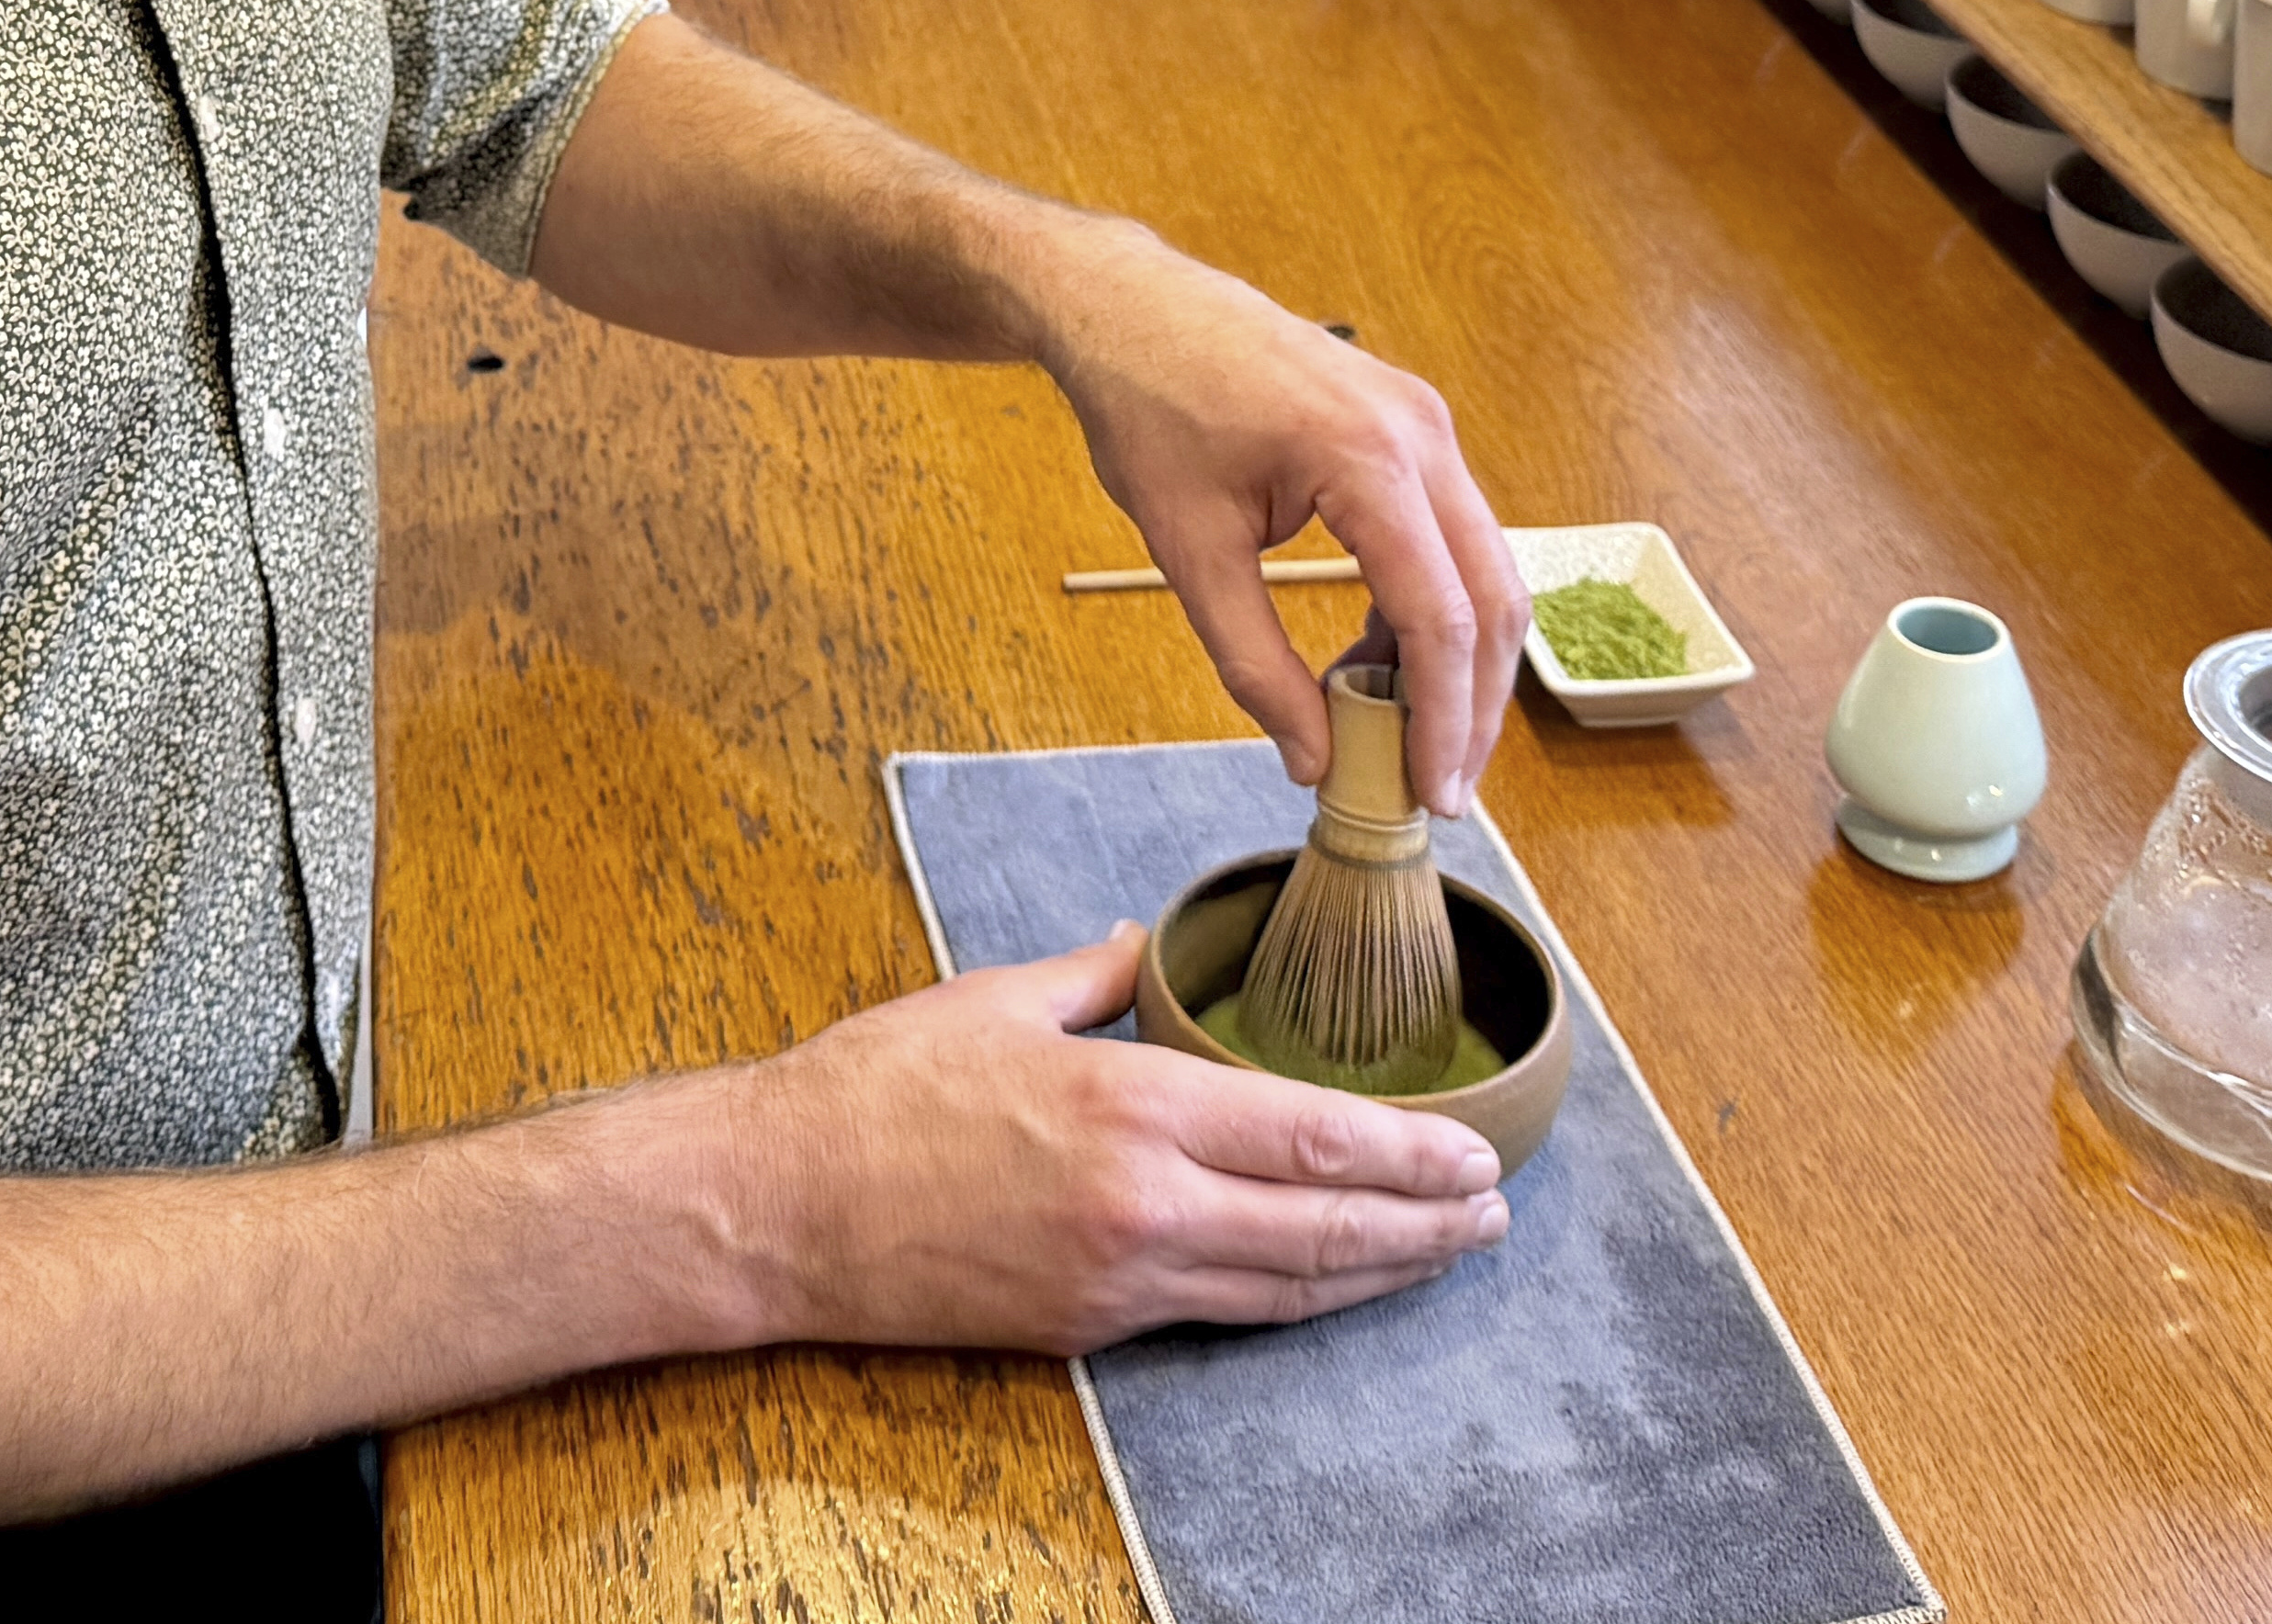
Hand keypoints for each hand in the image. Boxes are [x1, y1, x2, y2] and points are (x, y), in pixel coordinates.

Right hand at [707, 931, 1508, 1354]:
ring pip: (1286, 1286)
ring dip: (1380, 1272)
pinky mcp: (1086, 1327)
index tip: (1474, 1154)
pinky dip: (1294, 1302)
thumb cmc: (874, 1092)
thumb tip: (1136, 943)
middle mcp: (1143, 1201)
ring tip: (1445, 1253)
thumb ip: (1090, 976)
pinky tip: (1331, 1286)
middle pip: (1323, 1225)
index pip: (1310, 1138)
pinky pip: (1220, 1317)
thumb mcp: (994, 1000)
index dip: (1408, 1153)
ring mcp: (1118, 1276)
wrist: (779, 1205)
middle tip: (1492, 1214)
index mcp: (1130, 1103)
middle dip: (1423, 1221)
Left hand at [1028, 225, 1522, 812]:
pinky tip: (1373, 659)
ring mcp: (1426, 423)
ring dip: (1459, 660)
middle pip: (1492, 597)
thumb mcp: (1189, 550)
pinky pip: (1452, 535)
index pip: (1440, 616)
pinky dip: (1431, 608)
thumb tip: (1314, 759)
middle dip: (1474, 705)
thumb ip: (1254, 662)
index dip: (1444, 719)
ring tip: (1400, 737)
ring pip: (1486, 568)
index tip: (1433, 797)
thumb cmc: (1150, 411)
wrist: (1134, 308)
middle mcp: (1421, 433)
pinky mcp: (1414, 426)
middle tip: (1440, 789)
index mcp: (1367, 458)